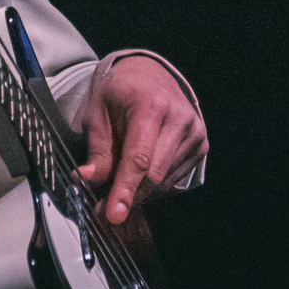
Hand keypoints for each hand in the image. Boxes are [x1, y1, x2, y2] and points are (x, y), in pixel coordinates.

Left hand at [75, 56, 208, 224]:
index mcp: (151, 104)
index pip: (139, 158)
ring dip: (141, 189)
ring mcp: (194, 131)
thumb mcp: (98, 112)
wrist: (149, 74)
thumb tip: (88, 178)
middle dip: (128, 195)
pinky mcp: (201, 143)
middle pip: (154, 175)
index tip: (115, 214)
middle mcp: (178, 117)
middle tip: (104, 205)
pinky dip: (156, 182)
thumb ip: (98, 148)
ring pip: (165, 180)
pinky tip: (143, 169)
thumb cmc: (121, 91)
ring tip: (122, 179)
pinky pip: (175, 177)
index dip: (125, 189)